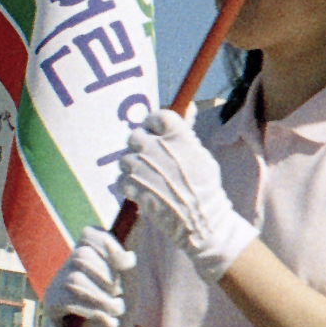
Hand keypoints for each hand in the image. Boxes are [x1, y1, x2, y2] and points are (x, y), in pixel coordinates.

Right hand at [46, 233, 139, 326]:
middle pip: (82, 256)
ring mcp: (58, 282)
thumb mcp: (130, 284)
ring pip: (74, 280)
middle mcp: (71, 264)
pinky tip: (104, 319)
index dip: (105, 243)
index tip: (122, 262)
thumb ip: (128, 266)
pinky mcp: (52, 303)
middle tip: (118, 294)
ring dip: (101, 298)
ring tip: (116, 310)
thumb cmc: (120, 305)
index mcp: (91, 253)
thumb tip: (125, 254)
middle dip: (106, 277)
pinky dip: (90, 309)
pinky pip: (67, 300)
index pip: (91, 234)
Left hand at [110, 111, 259, 277]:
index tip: (156, 131)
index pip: (157, 116)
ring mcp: (143, 167)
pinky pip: (120, 179)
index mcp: (178, 137)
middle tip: (150, 159)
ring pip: (125, 158)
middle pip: (135, 135)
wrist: (201, 221)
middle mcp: (157, 148)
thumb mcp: (201, 155)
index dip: (154, 123)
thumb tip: (188, 105)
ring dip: (133, 167)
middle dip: (140, 146)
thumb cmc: (205, 188)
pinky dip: (129, 186)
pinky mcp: (133, 187)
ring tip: (148, 179)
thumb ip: (186, 132)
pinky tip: (143, 191)